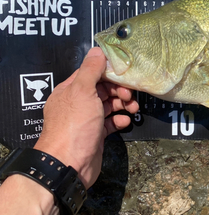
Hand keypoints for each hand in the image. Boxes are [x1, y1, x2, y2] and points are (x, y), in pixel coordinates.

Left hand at [34, 47, 138, 187]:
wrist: (69, 164)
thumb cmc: (74, 126)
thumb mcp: (82, 91)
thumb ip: (91, 70)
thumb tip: (98, 50)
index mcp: (70, 91)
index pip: (91, 74)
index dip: (109, 73)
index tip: (124, 75)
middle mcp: (77, 104)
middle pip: (102, 89)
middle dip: (119, 90)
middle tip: (130, 95)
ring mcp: (86, 120)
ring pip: (108, 106)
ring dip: (122, 104)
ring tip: (133, 108)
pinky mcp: (95, 135)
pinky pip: (110, 123)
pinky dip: (119, 120)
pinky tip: (125, 122)